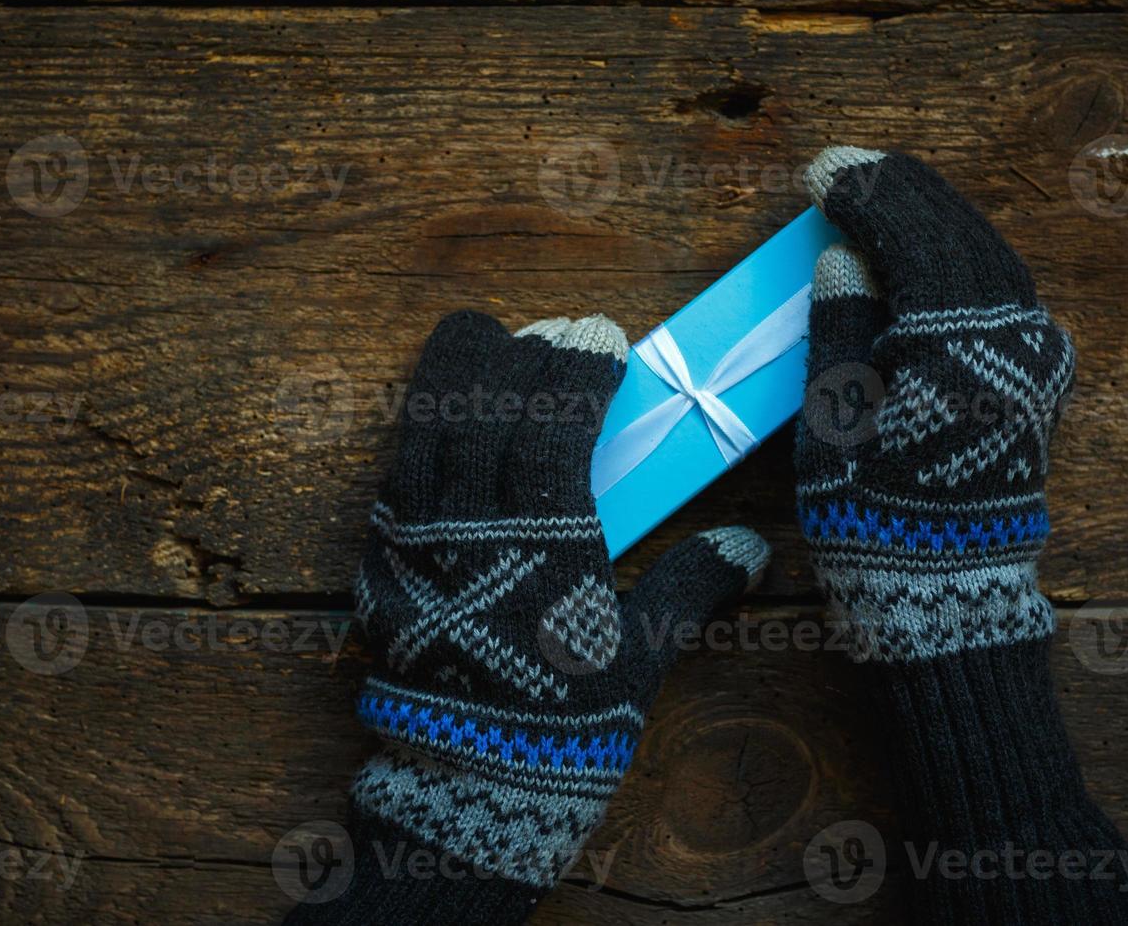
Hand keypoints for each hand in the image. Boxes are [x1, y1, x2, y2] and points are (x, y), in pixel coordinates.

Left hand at [341, 311, 768, 917]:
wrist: (464, 793)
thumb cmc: (563, 727)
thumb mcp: (640, 659)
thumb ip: (691, 587)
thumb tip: (751, 548)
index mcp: (542, 547)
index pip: (549, 425)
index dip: (575, 371)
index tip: (604, 337)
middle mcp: (467, 531)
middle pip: (477, 408)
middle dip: (516, 355)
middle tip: (551, 333)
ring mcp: (411, 543)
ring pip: (420, 428)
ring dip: (452, 373)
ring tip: (484, 337)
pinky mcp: (377, 565)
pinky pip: (391, 472)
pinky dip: (416, 427)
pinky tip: (439, 413)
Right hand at [795, 147, 1074, 661]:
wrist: (949, 599)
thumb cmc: (877, 520)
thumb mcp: (835, 428)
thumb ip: (843, 330)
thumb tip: (844, 258)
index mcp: (961, 342)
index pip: (913, 237)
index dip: (864, 196)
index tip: (821, 171)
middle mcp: (1017, 339)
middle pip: (960, 234)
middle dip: (902, 194)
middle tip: (849, 168)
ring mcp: (1041, 359)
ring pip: (990, 256)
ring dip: (935, 220)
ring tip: (883, 195)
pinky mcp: (1043, 381)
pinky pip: (1005, 291)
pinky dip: (963, 258)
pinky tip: (931, 251)